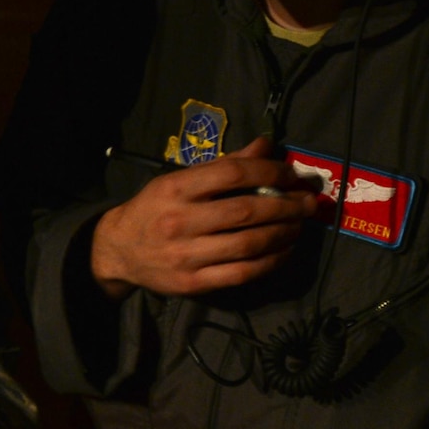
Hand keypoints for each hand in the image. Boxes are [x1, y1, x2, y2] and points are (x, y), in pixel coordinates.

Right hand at [90, 137, 324, 298]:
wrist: (119, 250)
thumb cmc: (156, 208)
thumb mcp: (181, 179)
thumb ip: (224, 164)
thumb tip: (266, 145)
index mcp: (176, 188)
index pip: (232, 173)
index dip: (269, 171)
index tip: (292, 174)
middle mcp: (180, 221)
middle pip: (246, 211)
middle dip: (286, 205)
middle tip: (310, 202)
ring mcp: (186, 255)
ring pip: (249, 244)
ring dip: (284, 233)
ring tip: (300, 225)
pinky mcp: (194, 283)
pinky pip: (243, 273)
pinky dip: (271, 261)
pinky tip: (284, 250)